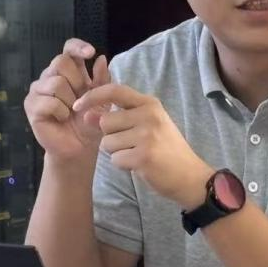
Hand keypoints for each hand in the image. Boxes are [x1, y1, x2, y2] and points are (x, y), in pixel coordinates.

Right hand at [24, 39, 110, 170]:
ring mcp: (38, 90)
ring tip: (72, 112)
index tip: (89, 53)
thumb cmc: (90, 122)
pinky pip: (49, 101)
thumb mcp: (102, 100)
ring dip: (70, 100)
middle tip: (81, 99)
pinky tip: (62, 119)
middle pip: (60, 61)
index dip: (77, 47)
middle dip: (77, 81)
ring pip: (56, 82)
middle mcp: (50, 76)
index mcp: (68, 71)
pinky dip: (61, 112)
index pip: (68, 48)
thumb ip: (102, 80)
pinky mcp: (31, 106)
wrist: (80, 148)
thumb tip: (100, 58)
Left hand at [73, 84, 212, 207]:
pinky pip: (115, 159)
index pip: (114, 90)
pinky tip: (140, 165)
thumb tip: (86, 114)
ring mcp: (147, 135)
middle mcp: (148, 115)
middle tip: (131, 144)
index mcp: (149, 103)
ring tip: (137, 154)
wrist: (190, 176)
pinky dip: (123, 165)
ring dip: (116, 152)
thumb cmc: (166, 149)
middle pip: (105, 122)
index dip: (92, 96)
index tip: (77, 106)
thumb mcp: (147, 125)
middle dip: (110, 136)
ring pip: (106, 143)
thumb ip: (118, 117)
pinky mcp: (143, 156)